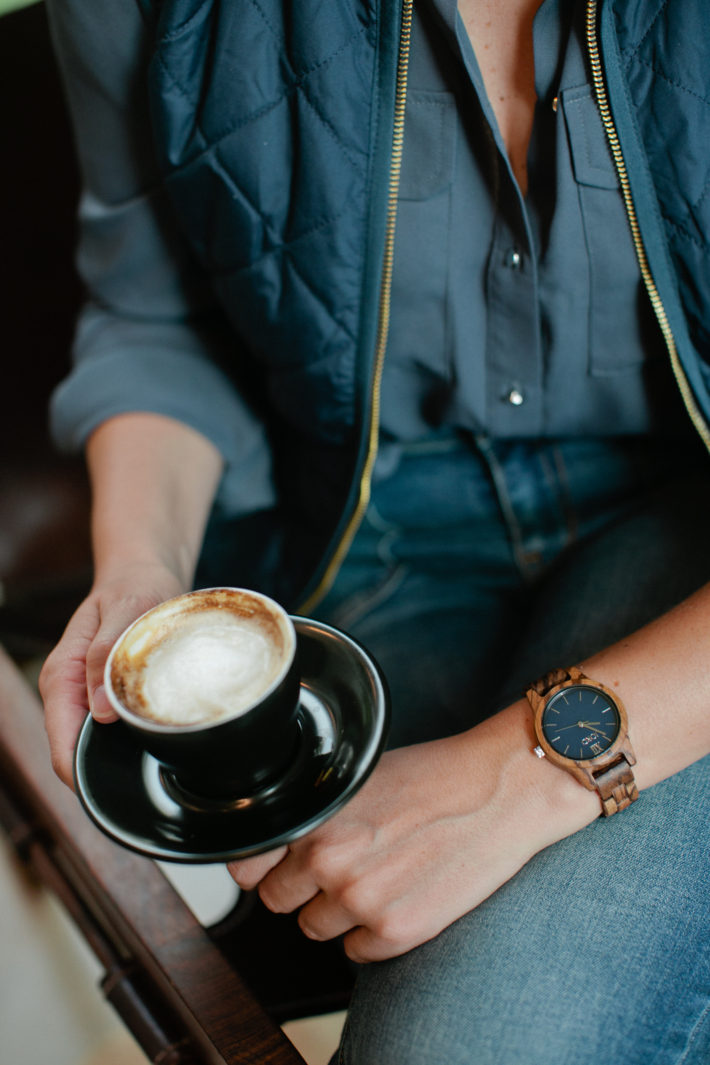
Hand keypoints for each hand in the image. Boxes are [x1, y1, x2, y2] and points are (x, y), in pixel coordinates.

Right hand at [39, 562, 185, 786]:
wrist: (142, 574)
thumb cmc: (136, 587)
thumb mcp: (126, 610)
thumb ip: (107, 655)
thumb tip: (101, 711)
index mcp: (62, 675)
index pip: (59, 742)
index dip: (78, 773)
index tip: (106, 792)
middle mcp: (69, 690)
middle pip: (73, 751)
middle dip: (100, 773)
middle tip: (141, 786)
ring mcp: (85, 695)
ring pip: (91, 744)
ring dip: (115, 760)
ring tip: (150, 771)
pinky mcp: (104, 696)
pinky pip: (108, 730)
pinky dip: (125, 741)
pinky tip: (152, 747)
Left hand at [228, 706, 598, 962]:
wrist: (501, 791)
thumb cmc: (435, 776)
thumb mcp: (357, 779)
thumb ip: (314, 813)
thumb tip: (279, 845)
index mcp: (313, 817)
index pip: (247, 869)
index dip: (267, 864)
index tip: (284, 861)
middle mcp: (327, 860)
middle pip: (279, 902)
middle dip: (304, 887)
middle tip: (344, 864)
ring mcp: (360, 899)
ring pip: (316, 928)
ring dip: (339, 910)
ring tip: (380, 874)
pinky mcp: (396, 932)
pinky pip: (357, 951)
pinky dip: (374, 933)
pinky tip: (402, 894)